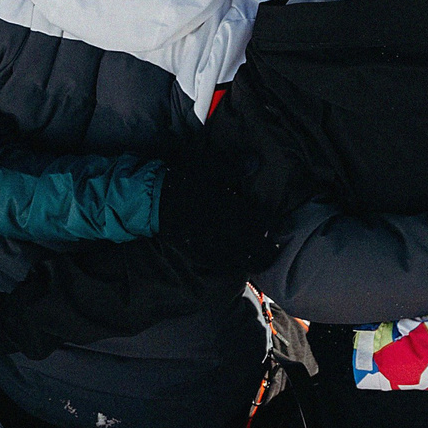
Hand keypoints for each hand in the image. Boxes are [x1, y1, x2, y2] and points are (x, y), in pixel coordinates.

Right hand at [155, 155, 280, 271]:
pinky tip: (239, 264)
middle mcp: (224, 231)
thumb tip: (256, 161)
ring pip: (242, 260)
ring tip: (263, 259)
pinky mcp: (199, 253)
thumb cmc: (183, 179)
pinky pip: (222, 265)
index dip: (271, 223)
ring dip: (255, 260)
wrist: (153, 199)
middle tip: (274, 246)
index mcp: (230, 209)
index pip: (261, 222)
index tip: (274, 222)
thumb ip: (233, 166)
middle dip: (268, 248)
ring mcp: (212, 245)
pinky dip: (235, 266)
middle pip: (256, 246)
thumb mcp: (208, 166)